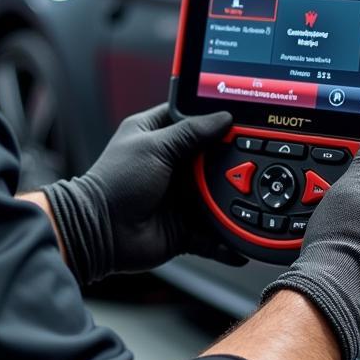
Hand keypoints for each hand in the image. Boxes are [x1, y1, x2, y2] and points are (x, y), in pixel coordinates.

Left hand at [42, 104, 242, 284]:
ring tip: (260, 196)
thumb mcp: (155, 147)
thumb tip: (223, 118)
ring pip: (216, 196)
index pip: (191, 118)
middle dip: (232, 159)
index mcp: (157, 136)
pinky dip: (226, 242)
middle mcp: (170, 165)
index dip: (213, 116)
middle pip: (211, 158)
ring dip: (233, 199)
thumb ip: (190, 133)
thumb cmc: (114, 183)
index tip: (241, 115)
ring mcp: (178, 197)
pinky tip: (242, 243)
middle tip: (261, 154)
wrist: (98, 232)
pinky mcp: (183, 228)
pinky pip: (212, 235)